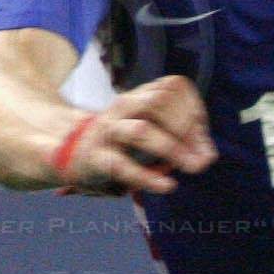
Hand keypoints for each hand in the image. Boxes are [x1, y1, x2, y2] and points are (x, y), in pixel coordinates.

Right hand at [57, 75, 214, 194]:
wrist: (67, 149)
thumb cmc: (119, 140)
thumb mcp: (148, 128)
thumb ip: (178, 137)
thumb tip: (207, 156)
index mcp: (138, 95)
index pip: (173, 86)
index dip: (194, 108)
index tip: (202, 134)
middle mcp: (123, 106)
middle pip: (160, 102)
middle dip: (187, 129)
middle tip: (202, 158)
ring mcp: (108, 130)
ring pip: (142, 130)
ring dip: (172, 148)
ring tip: (192, 167)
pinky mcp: (96, 157)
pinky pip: (123, 165)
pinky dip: (148, 177)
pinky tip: (167, 186)